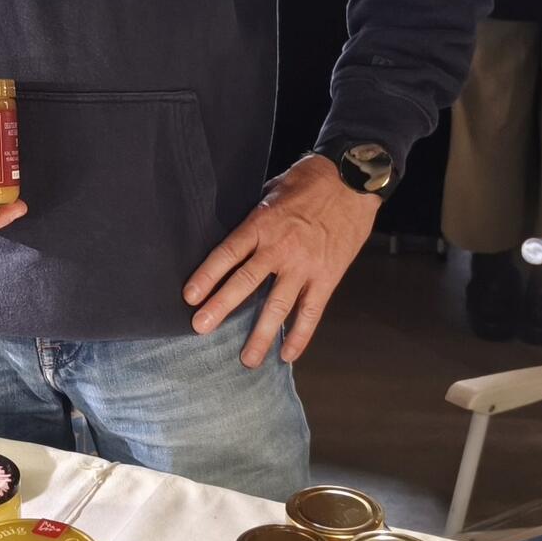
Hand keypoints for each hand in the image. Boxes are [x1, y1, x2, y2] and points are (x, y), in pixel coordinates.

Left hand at [183, 154, 378, 367]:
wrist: (352, 181)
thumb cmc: (307, 182)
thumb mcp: (270, 191)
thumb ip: (251, 217)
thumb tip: (230, 236)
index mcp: (262, 224)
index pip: (227, 254)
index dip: (207, 276)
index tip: (189, 296)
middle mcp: (281, 249)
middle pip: (246, 282)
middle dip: (221, 307)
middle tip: (201, 328)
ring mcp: (305, 266)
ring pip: (278, 306)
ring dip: (261, 334)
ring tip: (247, 359)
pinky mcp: (328, 277)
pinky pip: (312, 312)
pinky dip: (300, 335)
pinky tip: (288, 354)